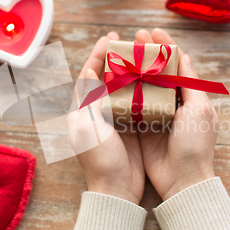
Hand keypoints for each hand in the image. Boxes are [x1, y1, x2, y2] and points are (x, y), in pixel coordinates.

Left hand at [67, 32, 144, 204]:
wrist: (115, 190)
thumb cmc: (101, 161)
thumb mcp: (90, 129)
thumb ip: (89, 101)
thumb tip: (88, 71)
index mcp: (81, 112)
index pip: (87, 75)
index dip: (96, 55)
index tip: (108, 39)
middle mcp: (95, 112)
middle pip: (102, 77)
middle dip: (110, 57)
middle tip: (121, 40)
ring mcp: (111, 119)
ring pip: (117, 86)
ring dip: (125, 68)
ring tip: (136, 52)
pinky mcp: (126, 127)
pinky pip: (131, 100)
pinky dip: (137, 86)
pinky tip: (148, 77)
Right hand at [136, 28, 216, 200]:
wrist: (183, 179)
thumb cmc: (195, 143)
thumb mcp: (198, 109)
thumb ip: (191, 82)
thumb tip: (184, 55)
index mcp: (189, 95)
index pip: (177, 63)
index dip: (165, 45)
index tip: (153, 31)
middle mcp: (172, 102)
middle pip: (158, 70)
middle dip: (147, 51)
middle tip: (135, 36)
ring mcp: (155, 113)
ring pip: (143, 83)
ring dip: (134, 66)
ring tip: (122, 50)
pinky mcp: (142, 126)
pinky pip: (131, 103)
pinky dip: (123, 89)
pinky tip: (114, 77)